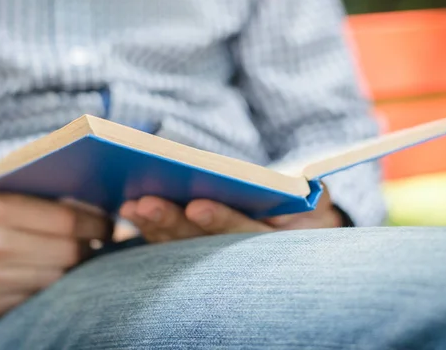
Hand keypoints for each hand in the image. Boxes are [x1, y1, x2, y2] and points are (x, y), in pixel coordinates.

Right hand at [0, 194, 110, 318]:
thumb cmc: (6, 218)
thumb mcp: (24, 196)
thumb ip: (60, 198)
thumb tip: (112, 208)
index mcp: (1, 208)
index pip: (69, 221)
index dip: (97, 225)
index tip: (109, 227)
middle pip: (68, 252)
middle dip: (91, 247)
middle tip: (100, 243)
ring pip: (58, 278)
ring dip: (76, 269)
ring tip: (79, 258)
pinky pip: (40, 299)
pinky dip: (54, 288)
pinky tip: (56, 274)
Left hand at [119, 184, 341, 242]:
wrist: (299, 231)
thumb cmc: (304, 209)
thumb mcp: (313, 202)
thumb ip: (307, 197)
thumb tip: (292, 190)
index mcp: (271, 242)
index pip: (244, 234)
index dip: (221, 220)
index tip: (196, 207)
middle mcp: (240, 256)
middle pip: (203, 244)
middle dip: (174, 223)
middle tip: (146, 204)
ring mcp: (215, 256)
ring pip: (182, 246)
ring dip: (155, 227)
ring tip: (132, 207)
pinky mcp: (196, 249)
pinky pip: (172, 243)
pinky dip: (151, 229)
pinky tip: (131, 214)